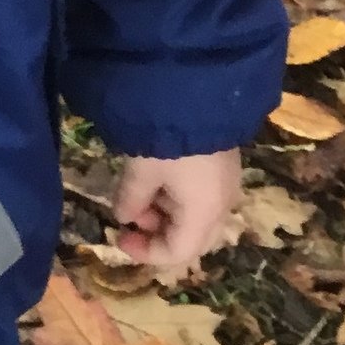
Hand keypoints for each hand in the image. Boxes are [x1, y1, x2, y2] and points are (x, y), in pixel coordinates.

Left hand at [113, 150, 240, 275]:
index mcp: (205, 214)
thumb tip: (124, 216)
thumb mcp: (141, 171)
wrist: (198, 92)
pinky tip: (155, 176)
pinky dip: (176, 195)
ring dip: (165, 211)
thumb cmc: (167, 139)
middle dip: (158, 232)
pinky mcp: (223, 164)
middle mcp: (222, 205)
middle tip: (131, 215)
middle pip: (192, 237)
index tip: (119, 236)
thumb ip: (131, 200)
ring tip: (137, 191)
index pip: (178, 252)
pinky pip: (201, 194)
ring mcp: (226, 183)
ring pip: (196, 215)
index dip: (146, 252)